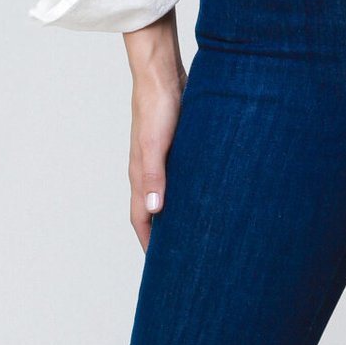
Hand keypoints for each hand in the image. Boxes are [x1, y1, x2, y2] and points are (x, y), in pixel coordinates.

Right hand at [123, 13, 185, 250]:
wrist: (161, 72)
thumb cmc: (157, 106)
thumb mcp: (156, 144)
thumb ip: (155, 176)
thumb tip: (156, 211)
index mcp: (141, 175)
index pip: (142, 220)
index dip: (149, 244)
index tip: (161, 271)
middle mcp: (149, 171)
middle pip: (154, 213)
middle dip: (163, 238)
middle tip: (180, 262)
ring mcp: (163, 159)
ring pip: (168, 196)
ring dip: (176, 217)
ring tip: (194, 236)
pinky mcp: (177, 147)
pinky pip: (180, 179)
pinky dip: (188, 195)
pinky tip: (204, 198)